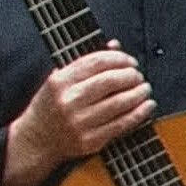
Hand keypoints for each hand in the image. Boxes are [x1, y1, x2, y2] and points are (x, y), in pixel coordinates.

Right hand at [2, 48, 154, 185]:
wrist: (38, 139)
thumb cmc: (52, 105)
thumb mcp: (60, 80)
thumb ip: (86, 63)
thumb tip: (115, 45)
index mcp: (60, 81)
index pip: (95, 62)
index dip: (118, 58)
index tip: (129, 60)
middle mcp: (69, 100)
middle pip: (109, 81)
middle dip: (130, 75)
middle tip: (138, 75)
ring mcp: (81, 122)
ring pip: (119, 103)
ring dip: (138, 93)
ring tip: (145, 88)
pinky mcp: (92, 140)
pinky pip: (122, 124)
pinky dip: (139, 113)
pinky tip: (147, 105)